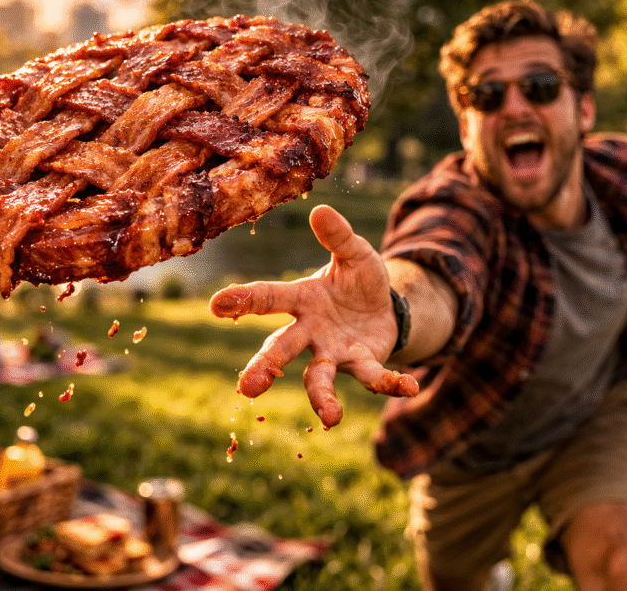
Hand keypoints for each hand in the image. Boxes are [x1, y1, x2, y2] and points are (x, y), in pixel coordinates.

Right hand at [209, 205, 418, 426]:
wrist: (383, 307)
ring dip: (322, 397)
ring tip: (331, 416)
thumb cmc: (357, 280)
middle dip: (265, 367)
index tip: (216, 304)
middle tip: (247, 387)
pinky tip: (410, 384)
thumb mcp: (355, 253)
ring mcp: (333, 353)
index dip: (242, 301)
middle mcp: (309, 332)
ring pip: (318, 378)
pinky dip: (391, 382)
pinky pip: (374, 377)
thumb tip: (320, 210)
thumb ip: (339, 236)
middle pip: (281, 350)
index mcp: (301, 300)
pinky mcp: (361, 365)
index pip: (268, 299)